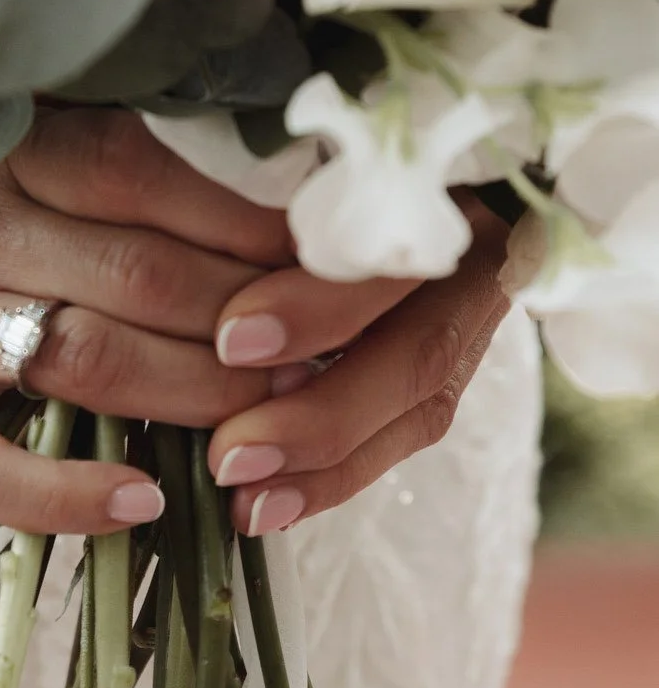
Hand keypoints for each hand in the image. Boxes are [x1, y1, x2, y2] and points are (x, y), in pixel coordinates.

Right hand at [0, 108, 294, 534]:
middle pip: (144, 278)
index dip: (253, 232)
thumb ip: (75, 152)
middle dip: (254, 326)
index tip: (328, 265)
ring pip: (85, 363)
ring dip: (193, 400)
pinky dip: (63, 493)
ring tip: (270, 428)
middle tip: (335, 357)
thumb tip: (220, 191)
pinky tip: (138, 504)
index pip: (155, 184)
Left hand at [207, 200, 510, 533]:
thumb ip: (290, 224)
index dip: (317, 308)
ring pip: (415, 414)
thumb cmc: (338, 177)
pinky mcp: (443, 383)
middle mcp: (473, 268)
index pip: (391, 262)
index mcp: (444, 199)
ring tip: (243, 503)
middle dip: (318, 415)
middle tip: (228, 454)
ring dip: (322, 467)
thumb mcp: (316, 179)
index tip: (233, 338)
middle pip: (417, 359)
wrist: (415, 187)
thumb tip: (214, 294)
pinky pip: (397, 443)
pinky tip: (269, 511)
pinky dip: (330, 483)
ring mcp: (470, 330)